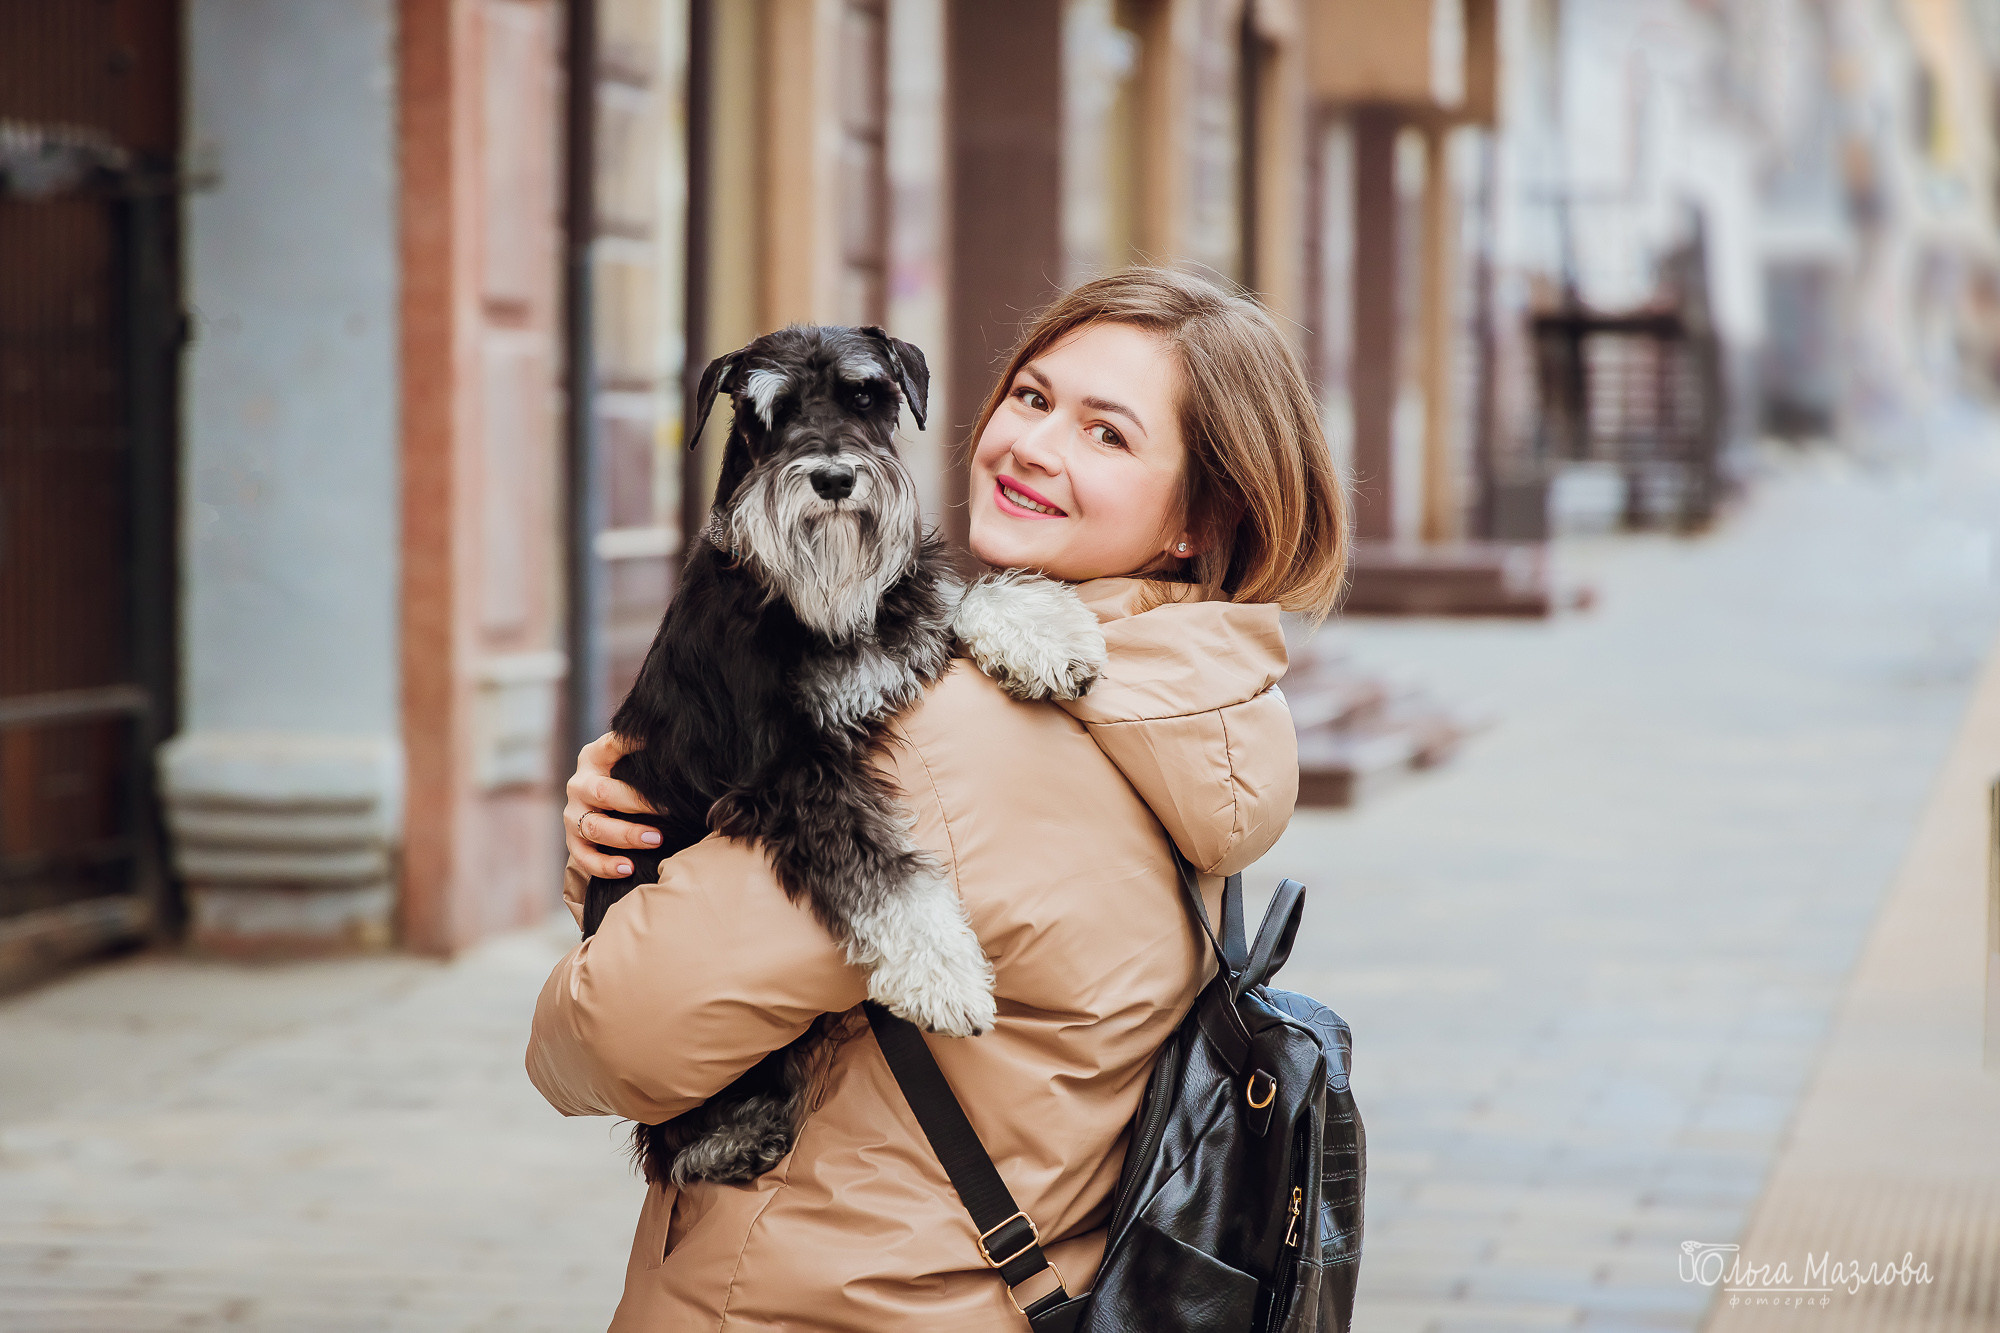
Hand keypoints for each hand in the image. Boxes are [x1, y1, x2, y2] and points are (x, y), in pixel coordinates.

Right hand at [563, 733, 661, 877]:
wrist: (602, 806)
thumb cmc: (628, 781)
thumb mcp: (631, 762)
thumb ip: (646, 756)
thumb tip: (681, 748)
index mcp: (594, 757)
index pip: (611, 745)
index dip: (632, 743)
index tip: (657, 742)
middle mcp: (579, 783)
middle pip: (603, 792)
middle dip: (638, 803)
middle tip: (670, 810)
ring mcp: (573, 813)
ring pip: (595, 827)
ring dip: (626, 835)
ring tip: (655, 839)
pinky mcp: (573, 840)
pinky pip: (583, 857)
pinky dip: (605, 865)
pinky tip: (628, 868)